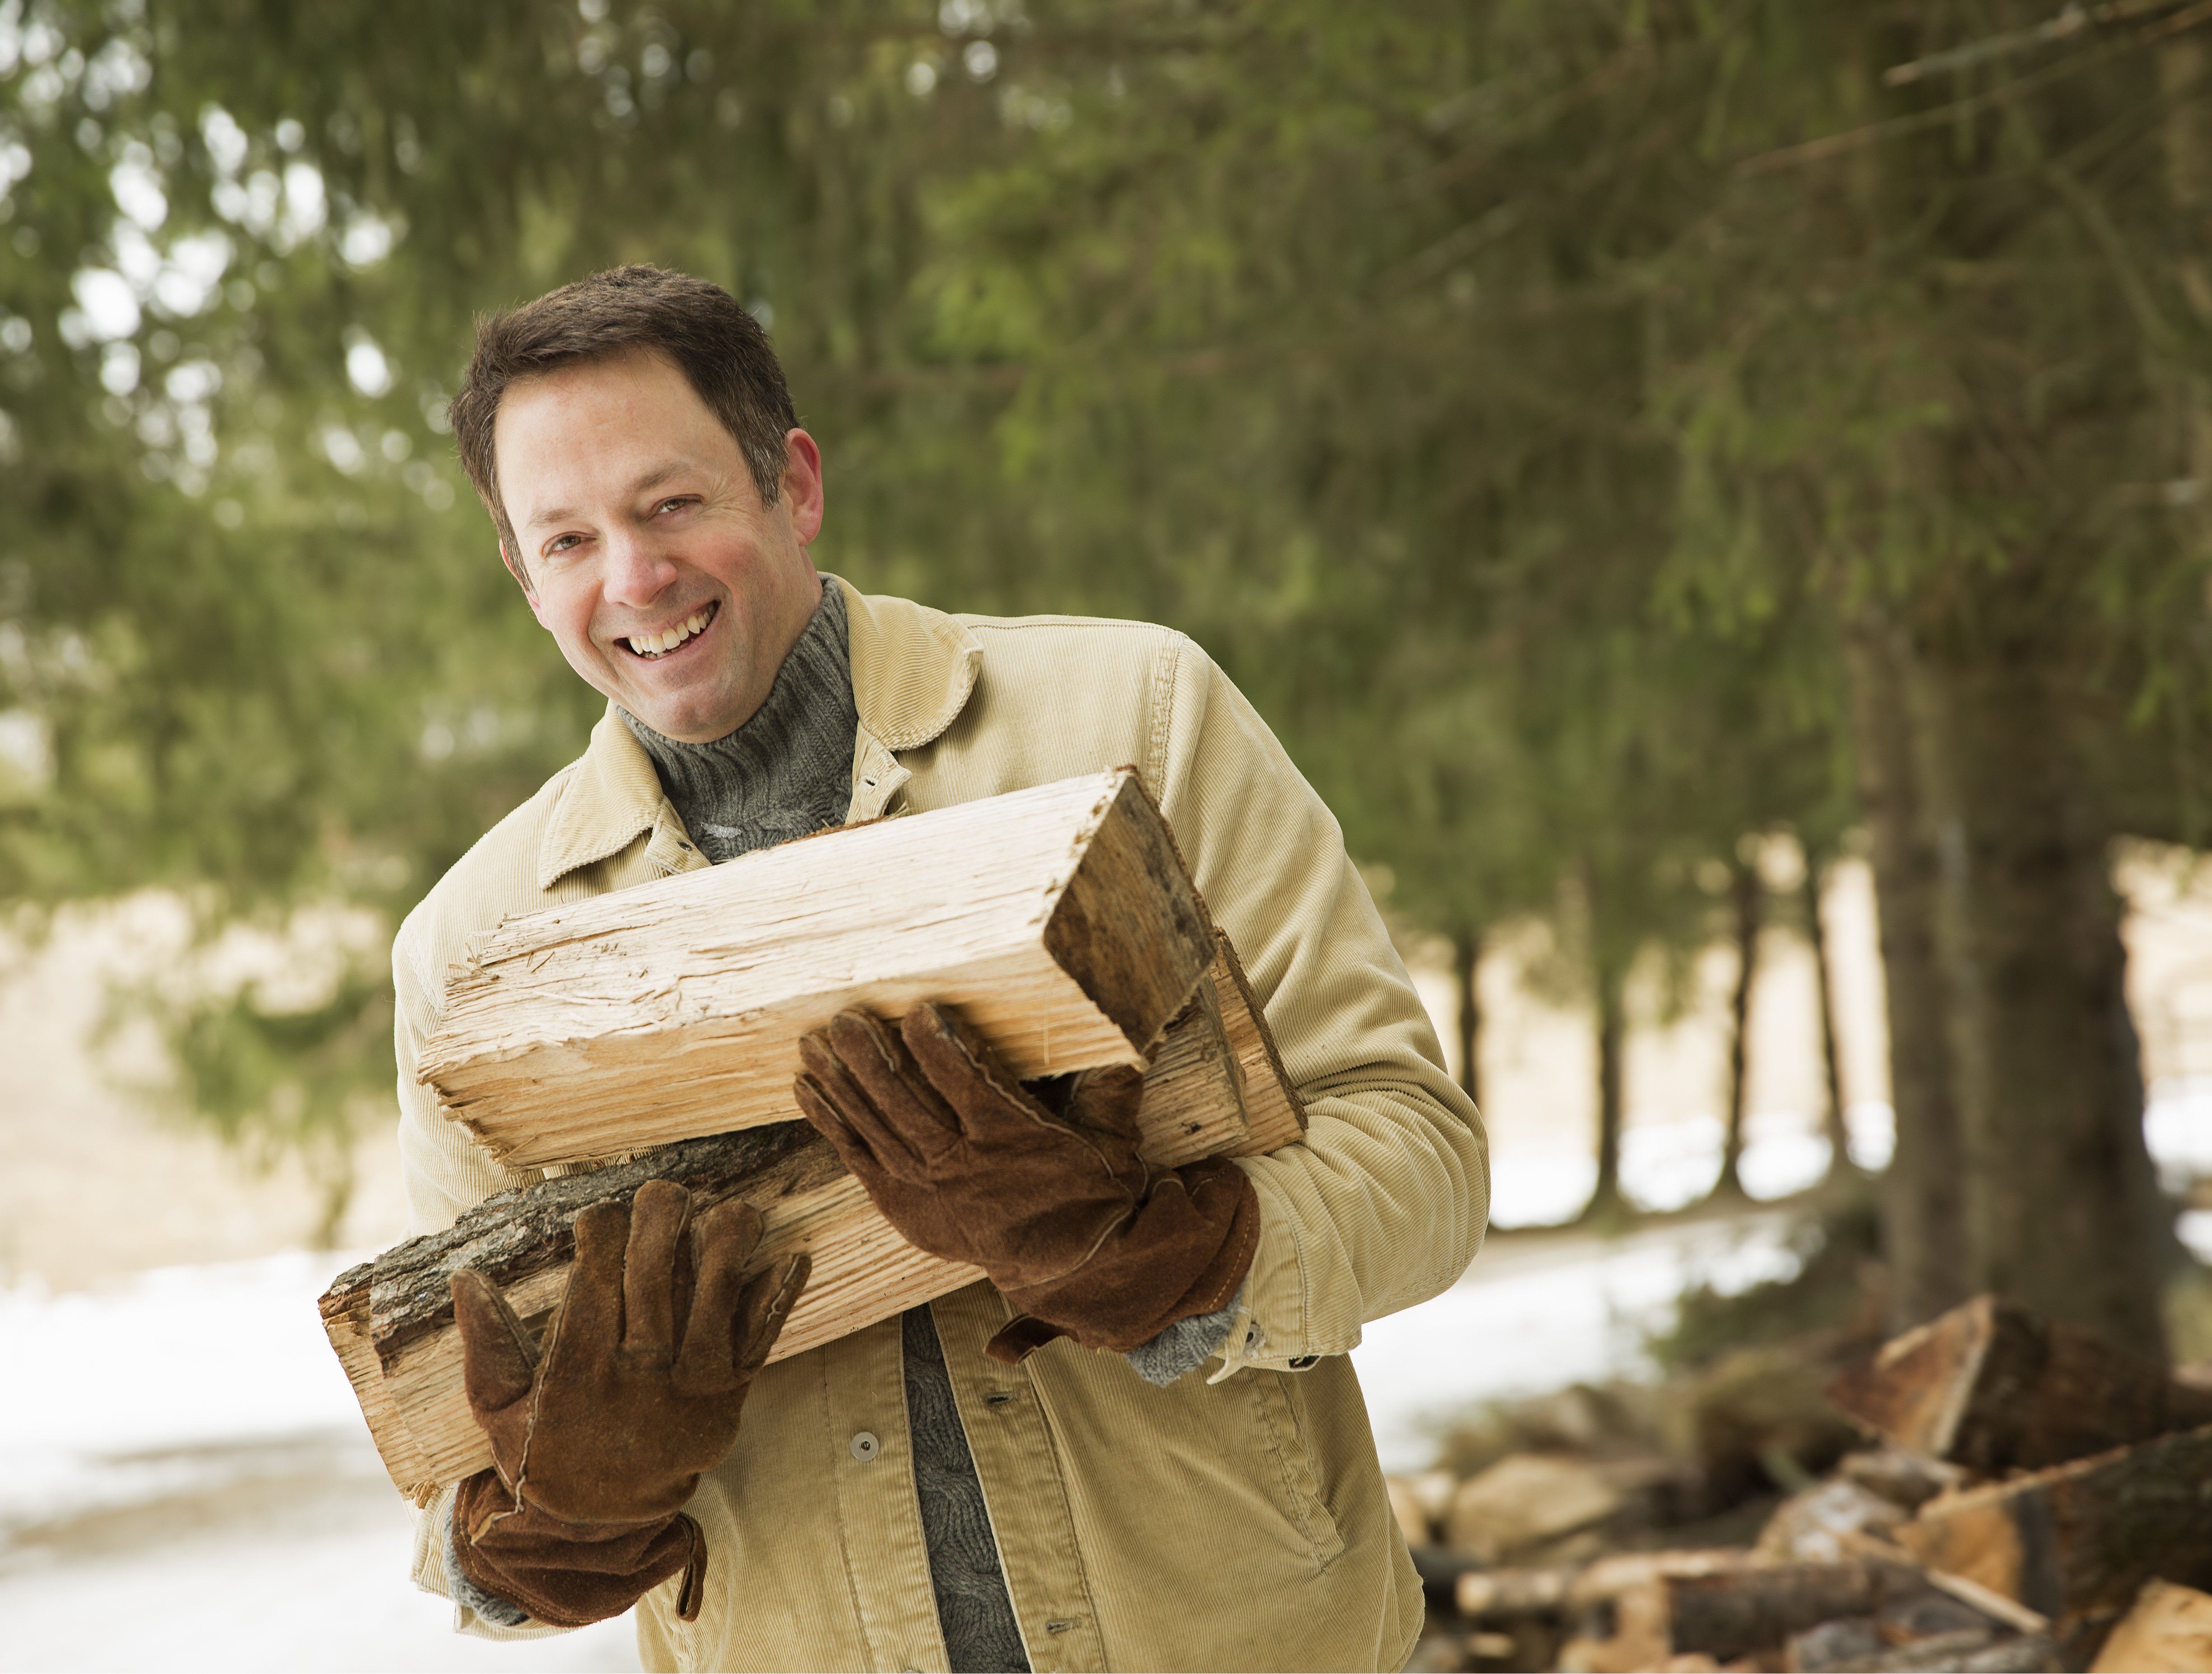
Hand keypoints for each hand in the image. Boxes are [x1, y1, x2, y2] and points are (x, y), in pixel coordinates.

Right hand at [448, 1179, 809, 1626]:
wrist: (601, 1523)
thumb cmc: (545, 1450)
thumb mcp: (497, 1412)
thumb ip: (485, 1346)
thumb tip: (466, 1277)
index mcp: (578, 1379)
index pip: (592, 1289)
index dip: (599, 1240)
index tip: (600, 1213)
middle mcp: (638, 1383)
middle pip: (654, 1288)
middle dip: (660, 1231)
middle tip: (661, 1192)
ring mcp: (690, 1393)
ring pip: (712, 1309)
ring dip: (725, 1254)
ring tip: (730, 1211)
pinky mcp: (726, 1402)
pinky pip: (756, 1346)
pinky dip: (774, 1302)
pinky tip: (790, 1259)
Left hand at [794, 1002, 1256, 1359]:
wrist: (1074, 1268)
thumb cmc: (1093, 1194)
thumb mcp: (1115, 1140)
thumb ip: (1110, 1090)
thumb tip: (1124, 1041)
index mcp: (1014, 1141)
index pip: (967, 1085)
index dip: (939, 1047)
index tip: (920, 1011)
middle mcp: (964, 1166)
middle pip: (906, 1104)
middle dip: (872, 1058)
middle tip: (845, 1018)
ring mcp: (929, 1189)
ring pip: (875, 1128)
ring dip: (841, 1084)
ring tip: (812, 1044)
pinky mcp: (906, 1205)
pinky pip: (859, 1160)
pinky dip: (832, 1125)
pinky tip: (807, 1090)